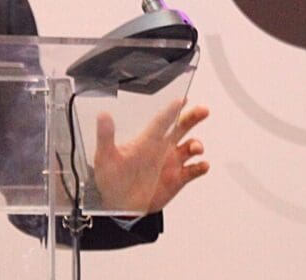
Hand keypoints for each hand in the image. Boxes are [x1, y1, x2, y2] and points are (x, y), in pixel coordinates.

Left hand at [93, 99, 208, 213]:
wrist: (118, 206)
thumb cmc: (110, 178)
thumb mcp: (105, 156)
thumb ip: (105, 136)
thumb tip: (103, 115)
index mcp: (146, 140)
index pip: (161, 121)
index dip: (171, 109)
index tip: (182, 99)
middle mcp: (161, 149)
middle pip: (181, 128)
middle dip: (192, 118)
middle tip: (203, 110)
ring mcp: (170, 163)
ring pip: (191, 148)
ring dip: (197, 145)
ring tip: (195, 148)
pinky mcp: (177, 179)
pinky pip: (193, 171)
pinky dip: (200, 167)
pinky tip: (201, 166)